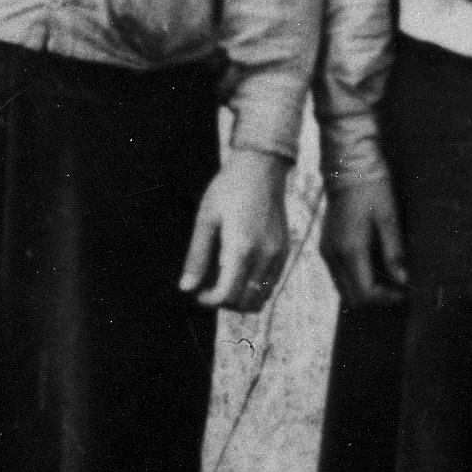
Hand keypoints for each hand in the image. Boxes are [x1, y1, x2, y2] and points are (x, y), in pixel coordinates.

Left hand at [182, 149, 293, 311]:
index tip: (197, 293)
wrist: (262, 169)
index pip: (227, 295)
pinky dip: (255, 288)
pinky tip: (241, 272)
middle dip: (224, 302)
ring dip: (241, 298)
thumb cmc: (228, 190)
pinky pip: (272, 283)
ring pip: (262, 297)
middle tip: (209, 288)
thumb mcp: (205, 220)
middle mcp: (264, 256)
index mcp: (241, 249)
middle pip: (245, 302)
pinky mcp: (285, 250)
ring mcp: (278, 254)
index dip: (208, 301)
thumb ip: (197, 257)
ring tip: (225, 281)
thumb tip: (186, 287)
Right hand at [322, 171, 406, 309]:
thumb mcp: (389, 218)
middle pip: (351, 297)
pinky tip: (374, 267)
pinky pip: (339, 274)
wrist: (347, 168)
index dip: (385, 298)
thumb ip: (394, 252)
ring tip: (389, 279)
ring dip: (364, 290)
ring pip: (343, 288)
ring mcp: (326, 251)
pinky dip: (355, 279)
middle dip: (375, 298)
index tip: (404, 292)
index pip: (365, 292)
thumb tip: (403, 280)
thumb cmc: (372, 189)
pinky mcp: (325, 246)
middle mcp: (333, 255)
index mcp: (350, 249)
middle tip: (398, 289)